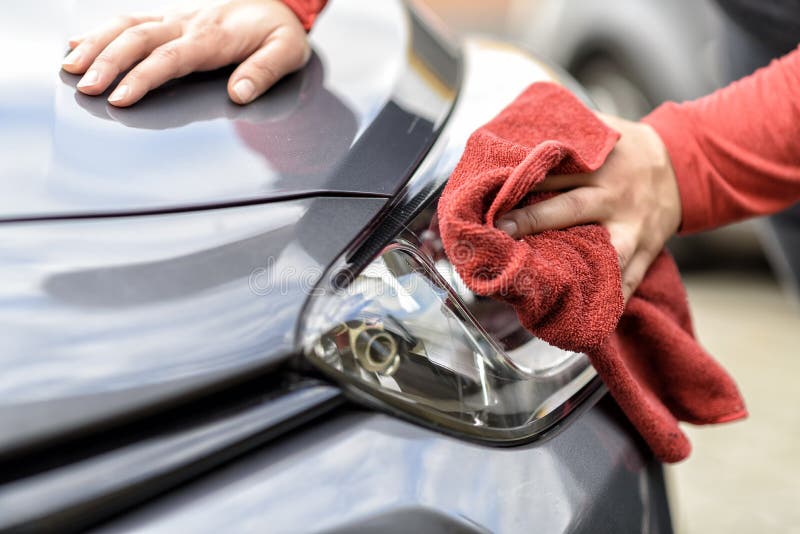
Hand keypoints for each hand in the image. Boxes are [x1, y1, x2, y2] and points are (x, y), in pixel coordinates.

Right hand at [61, 0, 309, 106]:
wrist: (280, 1)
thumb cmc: (280, 31)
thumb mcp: (287, 52)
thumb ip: (263, 72)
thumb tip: (238, 94)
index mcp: (214, 37)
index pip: (171, 58)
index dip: (143, 78)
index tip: (120, 98)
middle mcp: (188, 24)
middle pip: (139, 40)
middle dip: (108, 63)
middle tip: (86, 88)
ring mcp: (176, 19)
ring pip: (127, 26)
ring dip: (96, 45)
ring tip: (70, 68)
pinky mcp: (171, 18)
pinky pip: (131, 21)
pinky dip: (101, 31)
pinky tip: (78, 44)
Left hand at [496, 114, 681, 300]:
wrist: (686, 164)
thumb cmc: (628, 148)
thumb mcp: (602, 127)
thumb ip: (566, 126)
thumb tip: (523, 113)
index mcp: (600, 165)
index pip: (555, 172)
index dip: (522, 181)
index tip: (491, 192)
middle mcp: (614, 196)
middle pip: (571, 209)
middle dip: (534, 220)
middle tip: (501, 231)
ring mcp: (633, 227)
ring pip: (603, 252)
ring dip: (573, 269)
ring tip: (540, 287)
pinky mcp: (647, 251)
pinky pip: (630, 281)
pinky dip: (612, 301)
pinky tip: (589, 321)